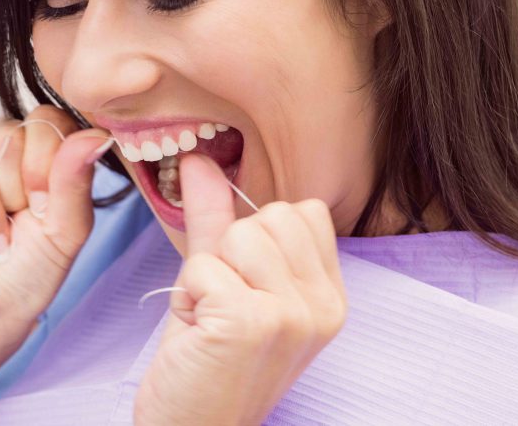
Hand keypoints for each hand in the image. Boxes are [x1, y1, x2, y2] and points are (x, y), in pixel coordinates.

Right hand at [0, 105, 108, 376]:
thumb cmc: (29, 269)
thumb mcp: (65, 231)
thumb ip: (76, 181)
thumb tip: (96, 136)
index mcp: (42, 149)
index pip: (49, 119)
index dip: (45, 163)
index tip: (42, 207)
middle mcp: (0, 143)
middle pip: (8, 135)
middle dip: (12, 193)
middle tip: (11, 226)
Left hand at [135, 155, 346, 425]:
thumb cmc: (207, 359)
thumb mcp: (219, 280)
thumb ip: (216, 218)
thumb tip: (199, 158)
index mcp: (329, 295)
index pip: (303, 211)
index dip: (258, 237)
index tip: (244, 284)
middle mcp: (324, 306)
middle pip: (269, 215)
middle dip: (229, 253)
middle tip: (221, 306)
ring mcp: (294, 315)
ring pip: (237, 234)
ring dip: (205, 275)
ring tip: (210, 319)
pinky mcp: (253, 322)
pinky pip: (203, 265)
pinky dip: (187, 296)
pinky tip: (200, 333)